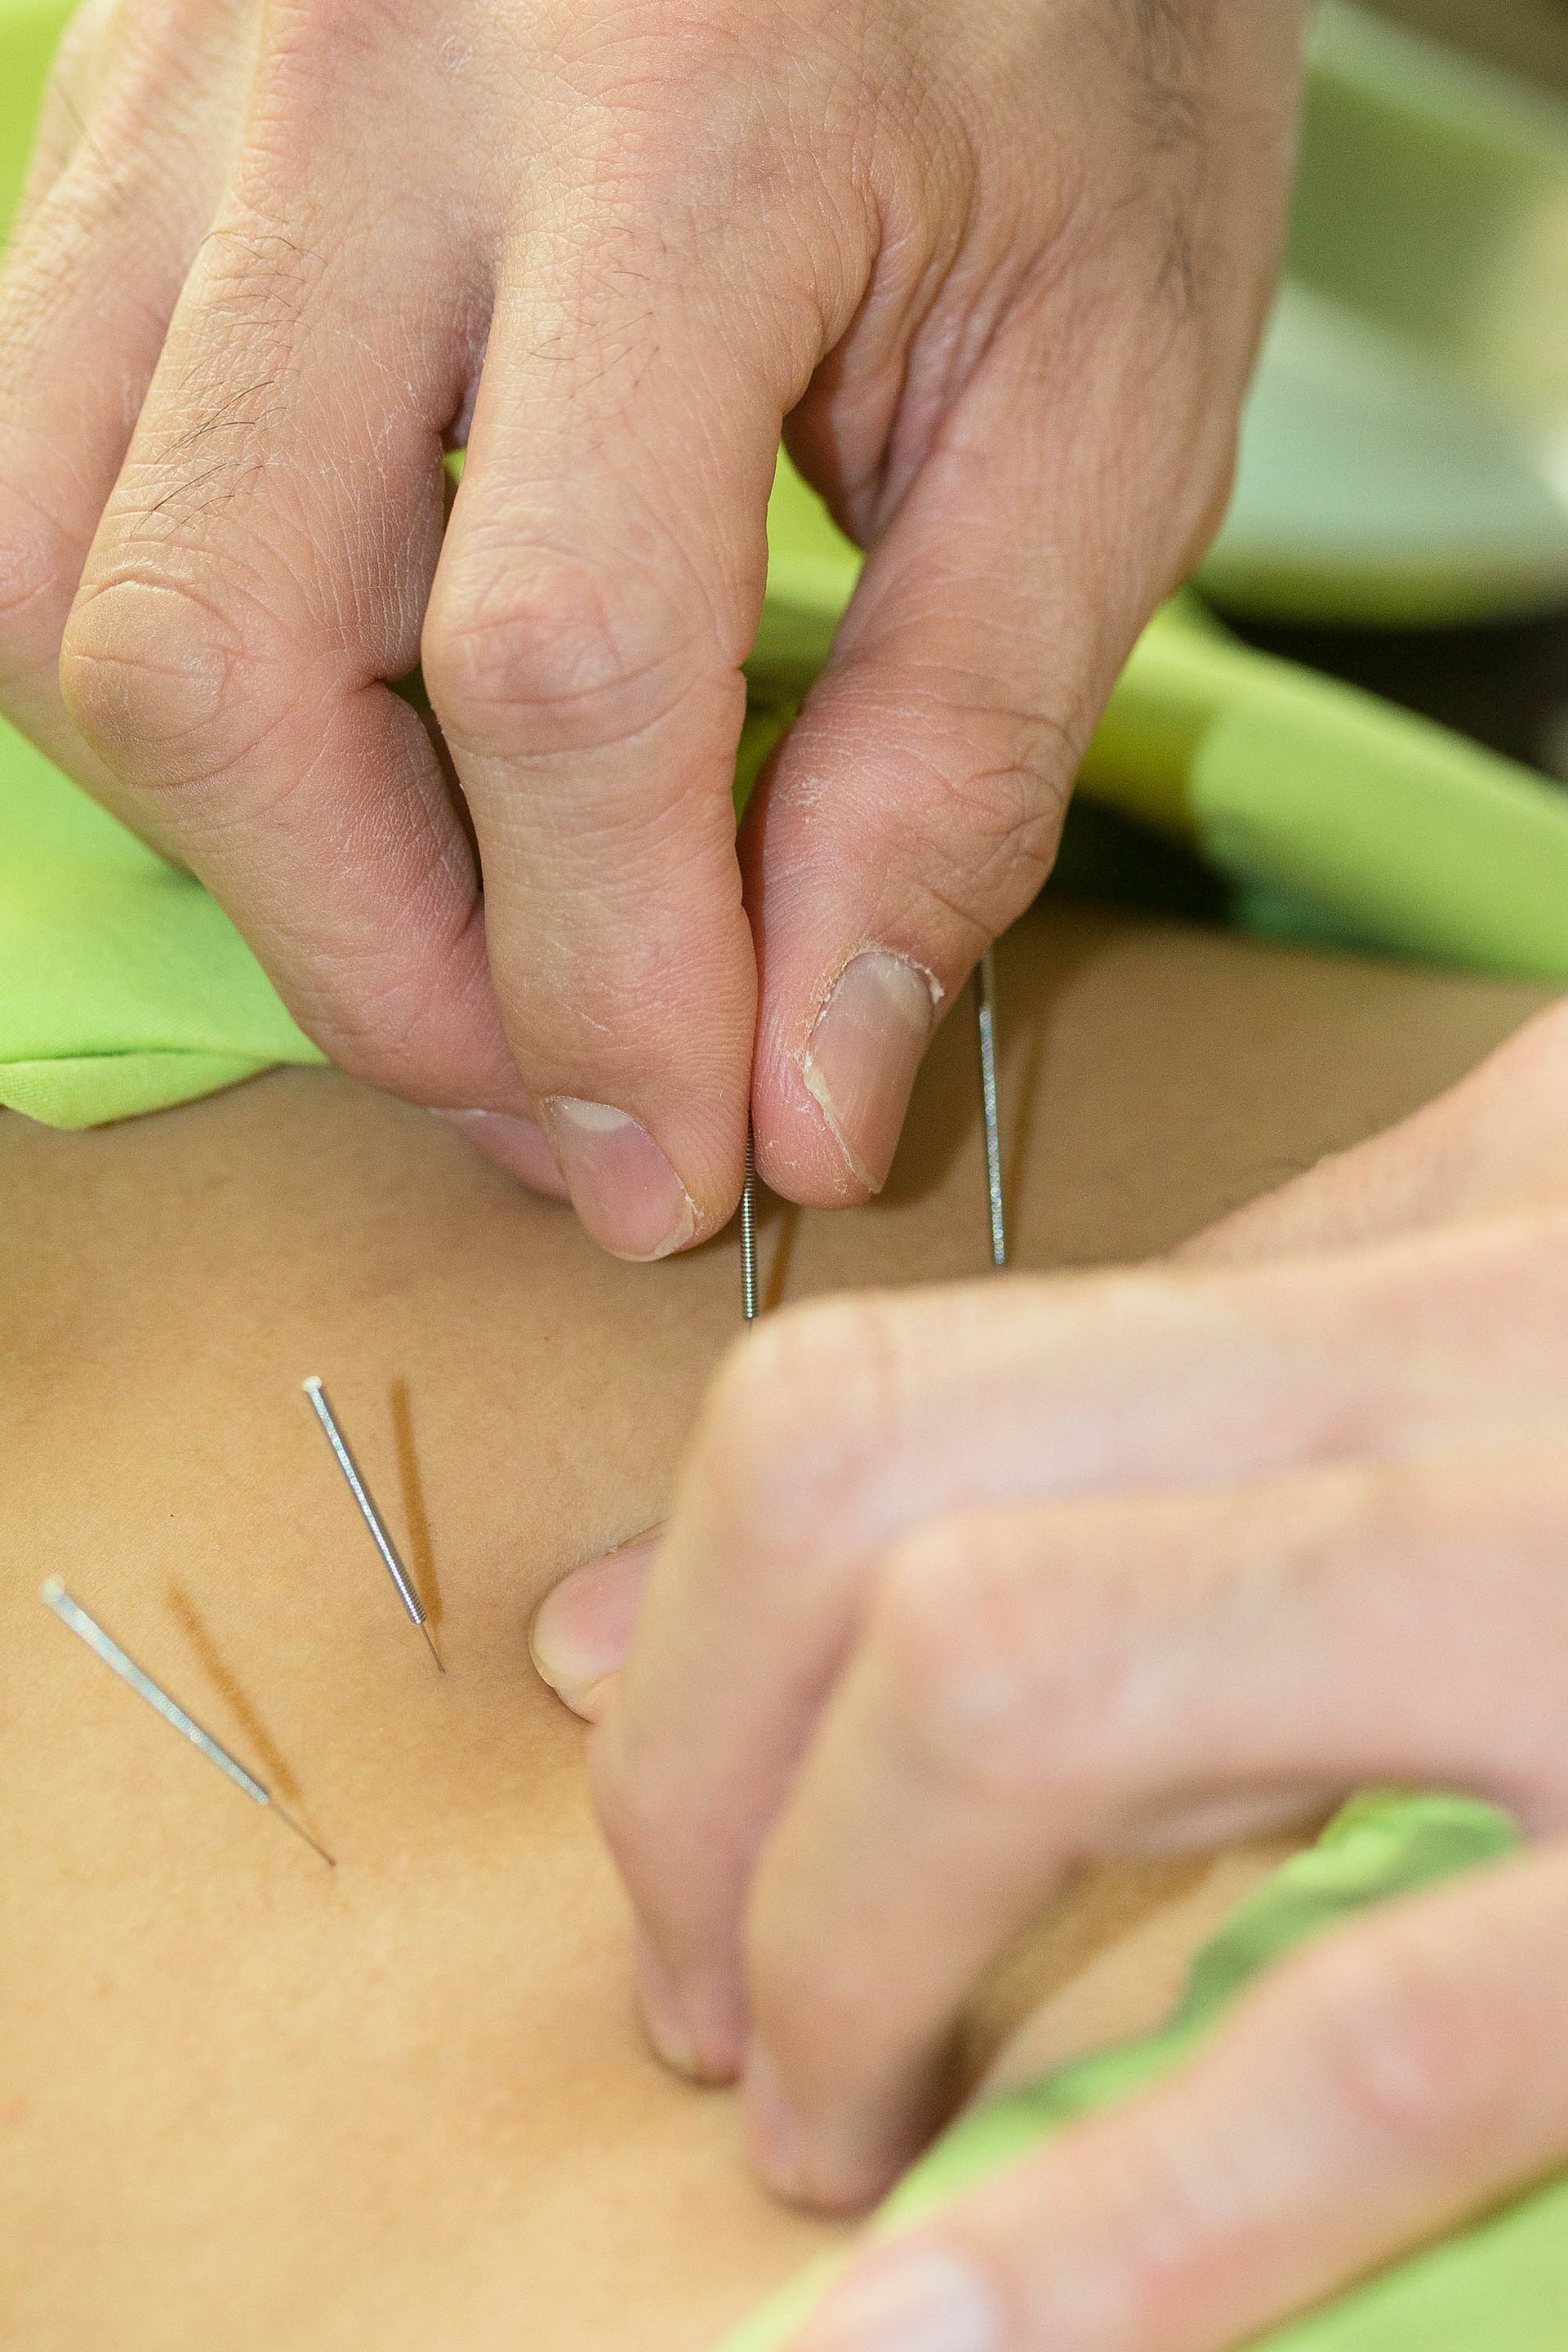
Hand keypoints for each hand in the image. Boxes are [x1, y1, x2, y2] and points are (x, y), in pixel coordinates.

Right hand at [0, 0, 1303, 1253]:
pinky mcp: (128, 130)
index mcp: (677, 123)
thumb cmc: (1061, 40)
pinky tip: (357, 738)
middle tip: (565, 1097)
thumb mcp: (1107, 396)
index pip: (554, 672)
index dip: (611, 990)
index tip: (690, 1162)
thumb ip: (955, 762)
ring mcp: (196, 93)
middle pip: (216, 653)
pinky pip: (35, 482)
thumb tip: (803, 1095)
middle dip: (388, 974)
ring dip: (256, 850)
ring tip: (466, 929)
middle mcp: (366, 80)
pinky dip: (179, 686)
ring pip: (56, 593)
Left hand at [532, 998, 1567, 2348]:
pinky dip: (1126, 2219)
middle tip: (717, 1994)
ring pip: (1018, 1684)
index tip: (627, 1757)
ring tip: (839, 2135)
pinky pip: (1369, 2019)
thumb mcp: (1527, 1322)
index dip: (694, 1601)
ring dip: (848, 1945)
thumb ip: (1167, 1420)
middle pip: (869, 1497)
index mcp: (1427, 1250)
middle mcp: (1477, 1359)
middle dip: (708, 1778)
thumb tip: (665, 1600)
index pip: (894, 1386)